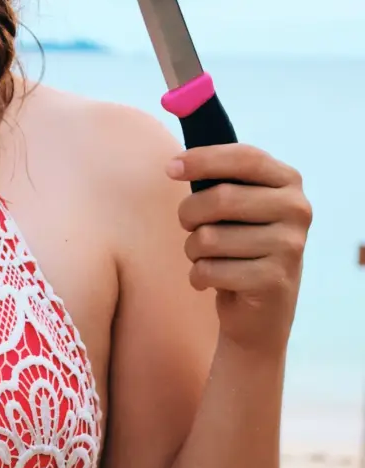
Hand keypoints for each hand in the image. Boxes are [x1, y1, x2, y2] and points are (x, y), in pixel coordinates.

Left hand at [167, 145, 311, 355]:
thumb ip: (218, 178)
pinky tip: (213, 280)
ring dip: (193, 249)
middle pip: (221, 198)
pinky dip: (199, 276)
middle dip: (189, 213)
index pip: (245, 157)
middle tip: (188, 225)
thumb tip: (176, 164)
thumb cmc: (240, 243)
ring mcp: (290, 246)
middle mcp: (296, 210)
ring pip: (209, 237)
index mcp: (287, 181)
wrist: (261, 310)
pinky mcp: (275, 280)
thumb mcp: (236, 204)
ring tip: (207, 257)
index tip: (170, 168)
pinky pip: (210, 270)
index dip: (203, 159)